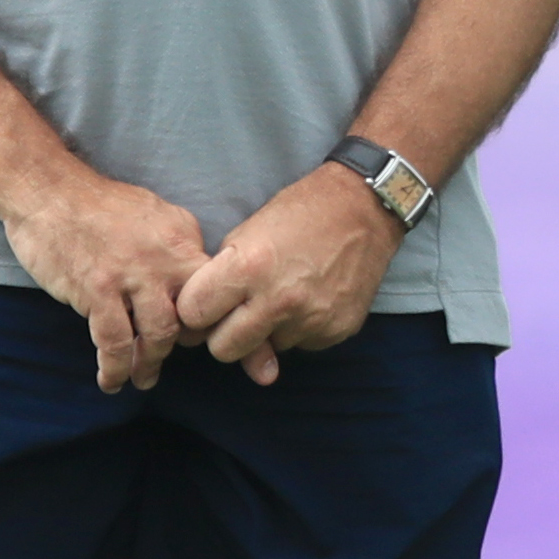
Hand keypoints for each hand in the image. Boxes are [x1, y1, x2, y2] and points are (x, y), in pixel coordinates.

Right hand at [0, 168, 213, 393]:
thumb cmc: (100, 205)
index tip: (215, 338)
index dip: (218, 318)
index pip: (217, 286)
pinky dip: (115, 368)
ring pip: (158, 335)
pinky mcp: (97, 292)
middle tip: (176, 357)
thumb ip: (180, 245)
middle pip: (193, 316)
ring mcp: (132, 277)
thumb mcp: (157, 212)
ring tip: (144, 378)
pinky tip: (112, 381)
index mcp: (183, 239)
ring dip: (151, 364)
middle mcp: (165, 259)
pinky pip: (114, 342)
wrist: (49, 192)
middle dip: (187, 346)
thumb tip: (196, 275)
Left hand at [172, 165, 402, 386]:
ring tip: (285, 295)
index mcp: (248, 268)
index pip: (193, 315)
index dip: (195, 309)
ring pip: (266, 350)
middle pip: (223, 350)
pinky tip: (311, 298)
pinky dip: (301, 328)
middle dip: (225, 335)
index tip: (205, 303)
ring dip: (268, 331)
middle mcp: (279, 300)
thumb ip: (222, 278)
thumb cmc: (299, 213)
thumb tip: (206, 321)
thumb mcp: (246, 233)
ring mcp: (311, 319)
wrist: (364, 209)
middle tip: (237, 314)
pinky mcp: (336, 330)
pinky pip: (302, 345)